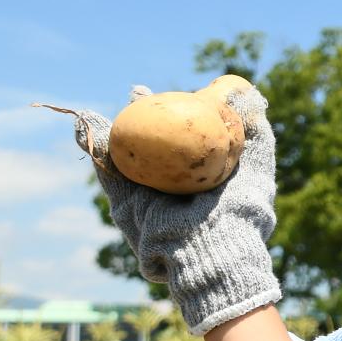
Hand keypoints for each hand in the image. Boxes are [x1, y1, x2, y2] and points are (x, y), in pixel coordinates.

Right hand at [69, 84, 281, 334]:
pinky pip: (108, 175)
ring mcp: (147, 195)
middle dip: (140, 115)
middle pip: (151, 143)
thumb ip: (256, 132)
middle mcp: (172, 184)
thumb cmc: (241, 208)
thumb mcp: (257, 165)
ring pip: (125, 156)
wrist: (215, 247)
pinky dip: (94, 150)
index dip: (175, 111)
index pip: (183, 136)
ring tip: (101, 107)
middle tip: (137, 93)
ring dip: (109, 130)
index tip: (173, 93)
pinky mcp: (128, 207)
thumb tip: (247, 94)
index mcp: (199, 175)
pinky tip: (83, 126)